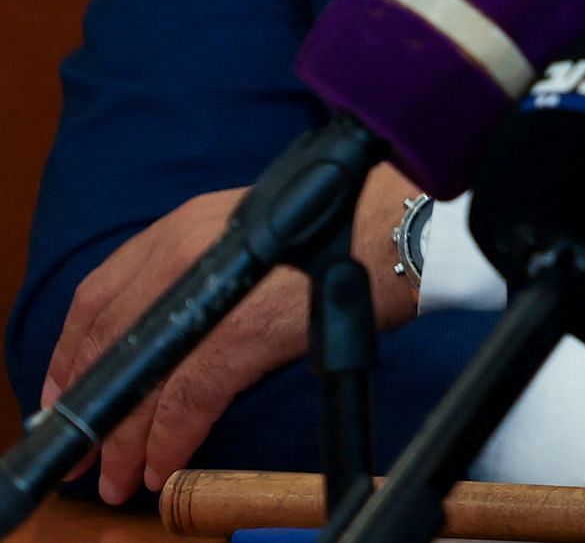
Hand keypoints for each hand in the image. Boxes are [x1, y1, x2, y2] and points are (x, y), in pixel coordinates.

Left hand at [43, 170, 422, 503]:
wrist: (403, 230)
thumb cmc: (349, 228)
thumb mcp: (258, 233)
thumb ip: (212, 269)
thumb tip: (183, 329)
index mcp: (187, 225)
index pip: (101, 292)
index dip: (72, 350)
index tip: (63, 390)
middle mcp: (186, 253)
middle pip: (112, 344)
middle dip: (89, 407)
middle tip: (82, 453)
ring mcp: (212, 293)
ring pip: (145, 381)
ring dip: (126, 439)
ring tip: (120, 477)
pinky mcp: (242, 333)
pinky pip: (188, 400)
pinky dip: (170, 440)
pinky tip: (163, 464)